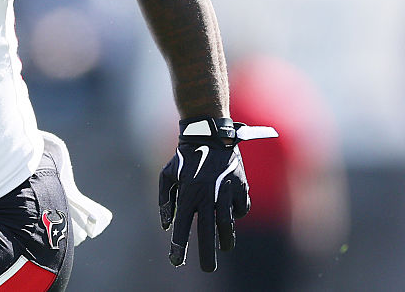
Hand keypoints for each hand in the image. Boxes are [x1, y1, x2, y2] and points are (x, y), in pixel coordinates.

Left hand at [158, 117, 277, 271]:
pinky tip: (230, 213)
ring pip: (227, 224)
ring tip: (223, 248)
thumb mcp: (167, 175)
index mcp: (188, 193)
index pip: (183, 226)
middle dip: (207, 254)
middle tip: (208, 270)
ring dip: (225, 240)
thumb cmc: (184, 158)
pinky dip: (236, 214)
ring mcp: (225, 191)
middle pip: (208, 232)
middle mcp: (207, 195)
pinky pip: (241, 208)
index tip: (175, 260)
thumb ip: (164, 201)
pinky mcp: (241, 186)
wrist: (209, 134)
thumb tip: (167, 225)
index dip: (179, 246)